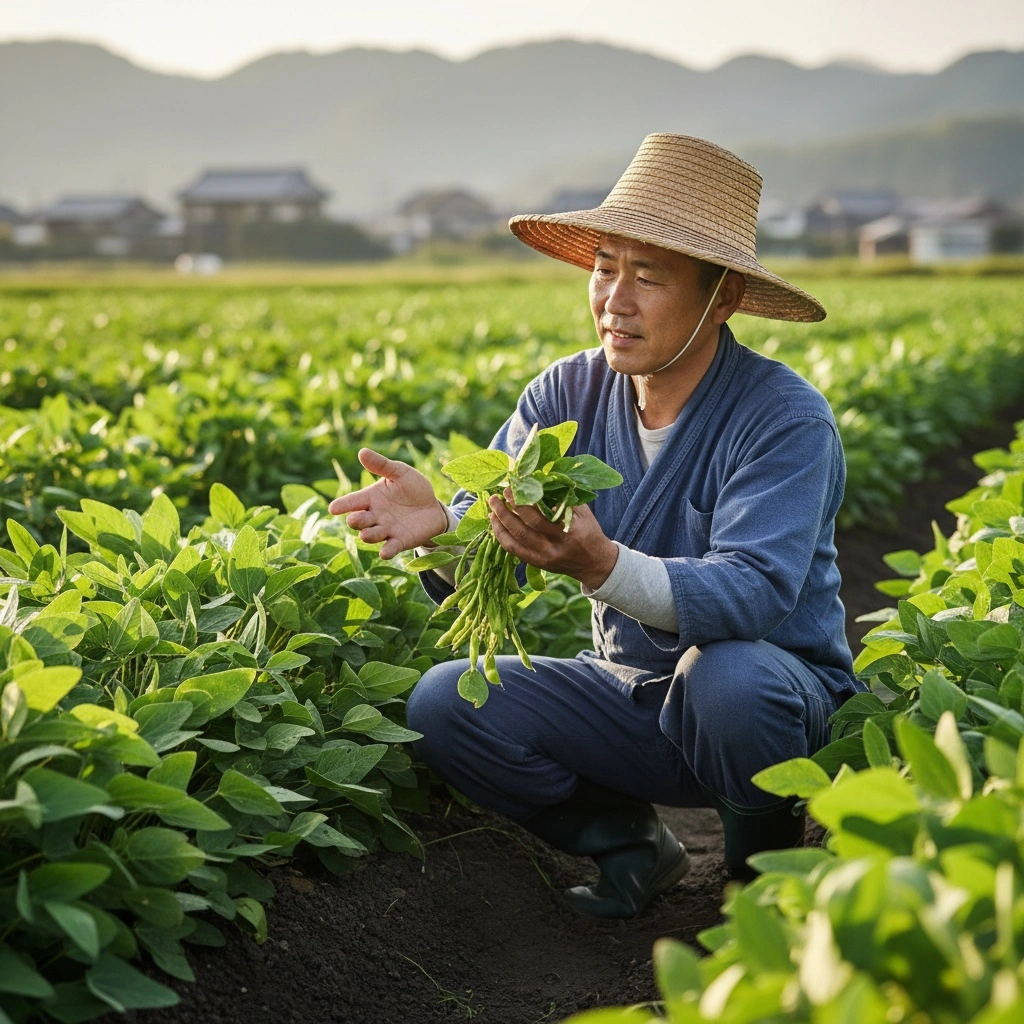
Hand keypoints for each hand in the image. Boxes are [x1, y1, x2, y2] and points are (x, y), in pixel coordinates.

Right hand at [328, 448, 447, 558]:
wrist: (434, 507)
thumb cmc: (413, 488)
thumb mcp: (400, 473)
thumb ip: (382, 465)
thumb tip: (362, 451)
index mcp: (371, 498)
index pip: (352, 502)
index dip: (342, 505)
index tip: (333, 508)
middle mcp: (374, 516)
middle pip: (358, 521)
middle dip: (355, 521)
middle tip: (355, 520)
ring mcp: (386, 530)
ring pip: (371, 535)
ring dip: (368, 535)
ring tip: (366, 534)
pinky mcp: (400, 541)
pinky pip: (390, 548)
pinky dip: (387, 551)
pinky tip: (384, 553)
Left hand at [487, 490, 618, 589]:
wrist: (595, 563)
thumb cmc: (589, 532)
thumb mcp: (583, 512)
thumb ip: (564, 497)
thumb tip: (540, 479)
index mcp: (567, 532)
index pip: (538, 517)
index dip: (521, 502)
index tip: (512, 487)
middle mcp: (553, 547)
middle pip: (522, 529)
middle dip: (506, 510)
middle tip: (497, 496)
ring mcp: (543, 558)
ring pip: (514, 541)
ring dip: (499, 523)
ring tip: (492, 508)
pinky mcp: (537, 564)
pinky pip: (514, 551)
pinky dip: (502, 537)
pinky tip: (496, 524)